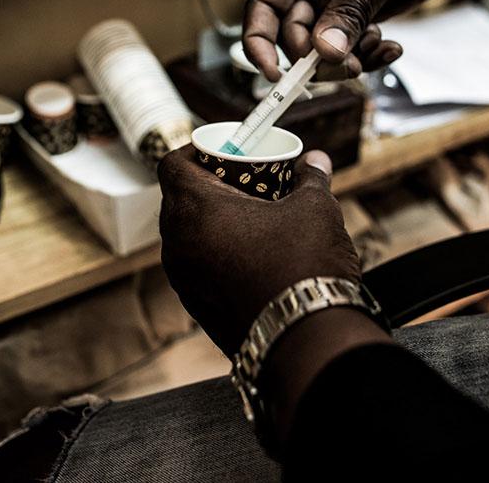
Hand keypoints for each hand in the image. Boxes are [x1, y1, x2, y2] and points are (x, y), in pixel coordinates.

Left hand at [157, 146, 358, 354]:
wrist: (307, 339)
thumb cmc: (305, 266)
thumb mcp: (314, 208)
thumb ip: (309, 179)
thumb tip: (316, 161)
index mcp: (195, 210)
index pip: (172, 164)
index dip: (194, 151)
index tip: (222, 151)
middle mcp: (179, 245)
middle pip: (179, 200)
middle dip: (209, 186)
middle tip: (244, 182)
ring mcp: (184, 281)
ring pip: (188, 237)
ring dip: (214, 223)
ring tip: (254, 220)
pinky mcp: (198, 308)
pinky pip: (199, 268)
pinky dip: (218, 255)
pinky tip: (255, 256)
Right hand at [243, 0, 488, 80]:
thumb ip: (347, 13)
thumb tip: (322, 53)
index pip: (264, 3)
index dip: (259, 42)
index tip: (274, 74)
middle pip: (292, 33)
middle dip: (318, 56)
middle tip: (349, 65)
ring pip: (322, 46)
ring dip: (347, 57)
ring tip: (377, 45)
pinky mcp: (360, 11)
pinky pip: (350, 45)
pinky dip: (367, 53)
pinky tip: (391, 47)